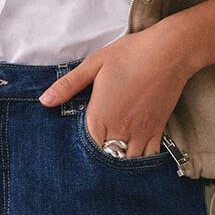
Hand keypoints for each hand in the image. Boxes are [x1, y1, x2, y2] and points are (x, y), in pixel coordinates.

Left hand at [36, 28, 194, 157]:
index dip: (79, 153)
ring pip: (127, 162)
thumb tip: (44, 101)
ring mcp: (141, 132)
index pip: (85, 148)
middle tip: (91, 162)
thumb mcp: (94, 64)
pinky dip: (140, 161)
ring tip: (111, 162)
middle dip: (98, 162)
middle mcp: (120, 129)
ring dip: (118, 163)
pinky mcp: (157, 130)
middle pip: (106, 159)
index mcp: (100, 116)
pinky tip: (133, 158)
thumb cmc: (130, 54)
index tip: (75, 155)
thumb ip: (68, 85)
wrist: (170, 51)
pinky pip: (148, 156)